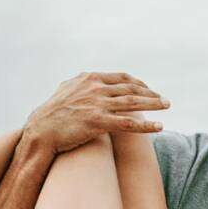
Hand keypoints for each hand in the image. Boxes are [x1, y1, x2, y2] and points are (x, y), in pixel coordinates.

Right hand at [25, 72, 169, 153]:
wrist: (40, 131)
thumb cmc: (51, 113)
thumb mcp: (66, 90)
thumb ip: (80, 84)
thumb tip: (85, 80)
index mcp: (90, 78)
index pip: (121, 77)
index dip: (139, 83)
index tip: (149, 89)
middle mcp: (96, 88)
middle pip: (131, 88)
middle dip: (151, 93)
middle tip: (165, 100)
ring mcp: (97, 104)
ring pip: (134, 102)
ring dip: (154, 104)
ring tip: (167, 107)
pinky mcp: (98, 122)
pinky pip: (129, 124)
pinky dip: (147, 125)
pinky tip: (160, 126)